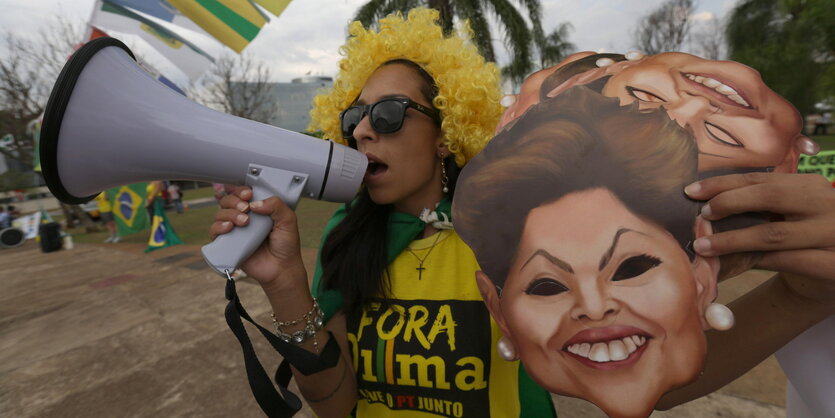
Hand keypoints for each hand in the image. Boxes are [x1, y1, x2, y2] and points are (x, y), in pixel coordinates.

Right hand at [208, 185, 306, 290]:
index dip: (241, 190)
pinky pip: (214, 231)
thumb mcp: (288, 220)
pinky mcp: (227, 244)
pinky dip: (218, 227)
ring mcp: (235, 230)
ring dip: (229, 214)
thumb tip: (254, 203)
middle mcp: (244, 217)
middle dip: (234, 201)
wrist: (281, 268)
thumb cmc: (286, 245)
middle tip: (245, 208)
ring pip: (220, 214)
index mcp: (257, 209)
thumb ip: (276, 206)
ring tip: (244, 222)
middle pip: (227, 200)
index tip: (248, 194)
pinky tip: (229, 228)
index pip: (242, 193)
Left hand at [685, 172, 834, 300]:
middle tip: (701, 215)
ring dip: (732, 240)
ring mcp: (833, 234)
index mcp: (812, 186)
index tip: (692, 191)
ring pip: (773, 234)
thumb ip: (763, 205)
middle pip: (770, 196)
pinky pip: (785, 261)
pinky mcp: (833, 264)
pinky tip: (732, 264)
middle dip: (729, 203)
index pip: (762, 178)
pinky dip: (754, 261)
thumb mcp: (792, 213)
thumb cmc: (803, 238)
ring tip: (703, 245)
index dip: (723, 183)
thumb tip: (708, 203)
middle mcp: (827, 205)